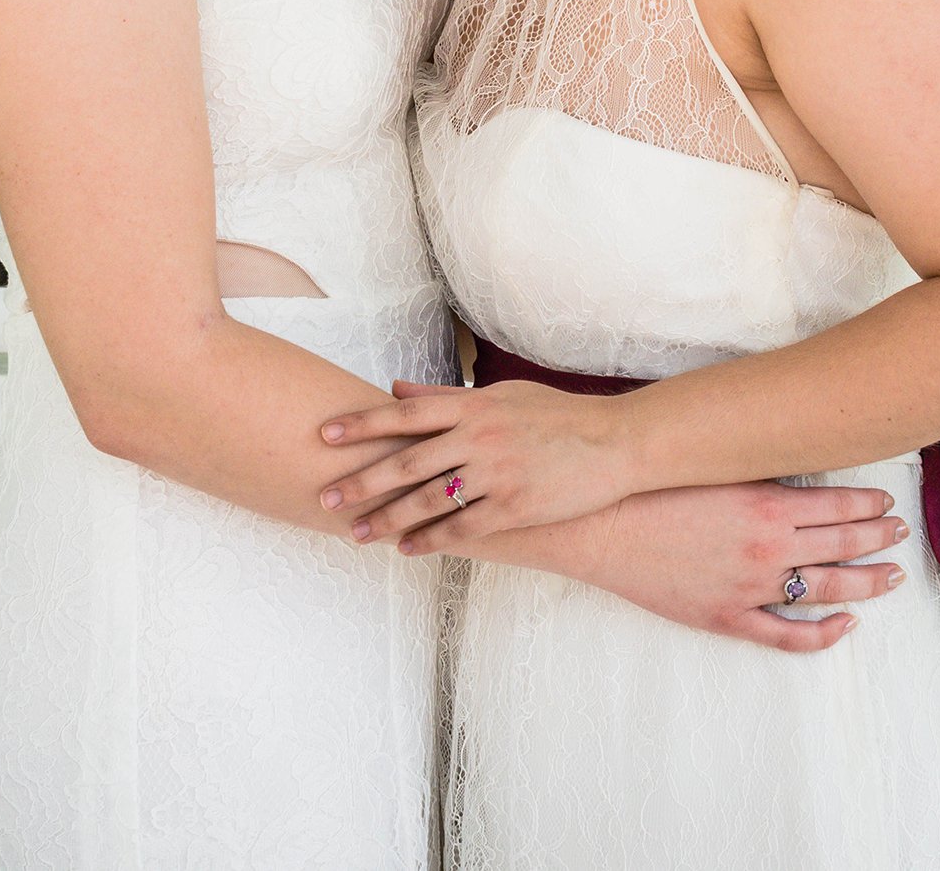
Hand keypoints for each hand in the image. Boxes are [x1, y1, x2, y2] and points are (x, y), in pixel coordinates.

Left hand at [320, 378, 638, 547]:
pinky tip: (406, 549)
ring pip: (428, 500)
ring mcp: (496, 474)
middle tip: (326, 498)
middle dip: (361, 482)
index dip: (362, 424)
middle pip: (406, 461)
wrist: (614, 443)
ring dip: (388, 519)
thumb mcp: (501, 395)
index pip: (404, 414)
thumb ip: (445, 396)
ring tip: (357, 533)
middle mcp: (478, 437)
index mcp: (472, 407)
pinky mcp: (515, 506)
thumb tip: (395, 390)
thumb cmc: (555, 415)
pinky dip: (430, 541)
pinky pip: (462, 528)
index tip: (325, 434)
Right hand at [552, 479, 908, 649]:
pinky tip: (846, 626)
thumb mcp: (713, 463)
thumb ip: (757, 470)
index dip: (869, 505)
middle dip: (877, 537)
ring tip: (890, 576)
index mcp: (766, 503)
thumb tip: (796, 467)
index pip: (839, 505)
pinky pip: (788, 636)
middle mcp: (768, 547)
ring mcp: (750, 587)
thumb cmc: (650, 484)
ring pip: (827, 590)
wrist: (601, 523)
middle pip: (842, 544)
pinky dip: (823, 635)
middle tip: (899, 533)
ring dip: (866, 583)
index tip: (886, 502)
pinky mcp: (728, 618)